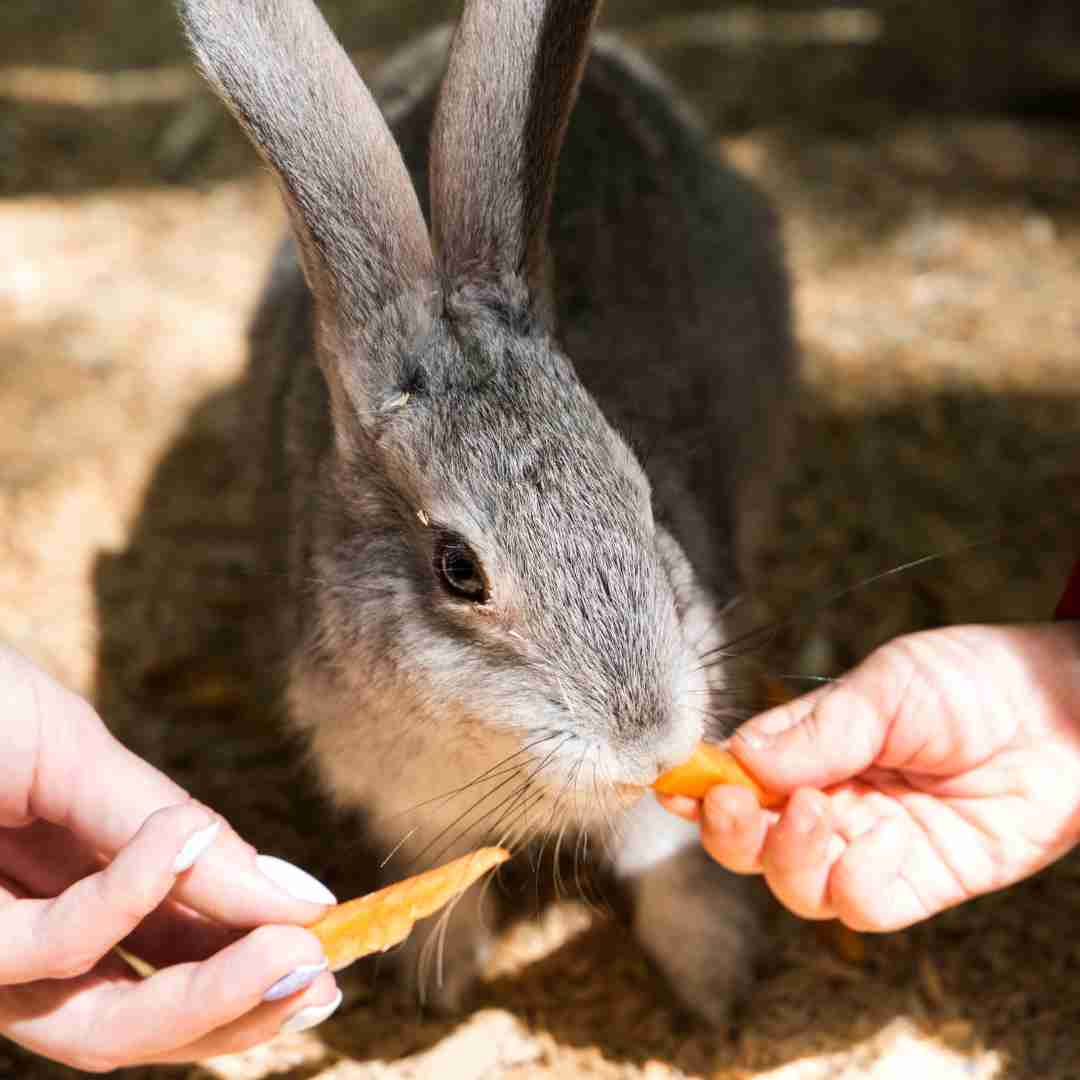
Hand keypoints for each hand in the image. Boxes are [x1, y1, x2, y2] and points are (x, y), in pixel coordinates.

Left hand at [0, 645, 341, 1070]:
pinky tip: (187, 840)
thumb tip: (300, 894)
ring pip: (96, 1027)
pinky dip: (128, 899)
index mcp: (71, 891)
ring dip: (207, 991)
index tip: (337, 939)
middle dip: (237, 1006)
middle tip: (320, 973)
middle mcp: (29, 944)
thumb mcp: (82, 757)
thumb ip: (172, 830)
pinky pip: (49, 951)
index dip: (256, 956)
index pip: (175, 954)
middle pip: (141, 1018)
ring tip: (292, 942)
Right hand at [660, 624, 1079, 930]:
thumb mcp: (887, 685)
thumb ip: (816, 728)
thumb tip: (738, 759)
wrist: (1063, 712)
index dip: (702, 787)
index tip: (679, 783)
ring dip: (789, 857)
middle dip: (731, 832)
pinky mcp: (921, 882)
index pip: (740, 779)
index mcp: (812, 752)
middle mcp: (832, 804)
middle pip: (753, 844)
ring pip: (796, 883)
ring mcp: (874, 846)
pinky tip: (877, 843)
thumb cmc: (972, 680)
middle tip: (737, 805)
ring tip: (823, 812)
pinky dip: (853, 885)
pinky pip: (863, 906)